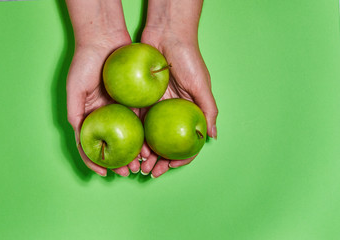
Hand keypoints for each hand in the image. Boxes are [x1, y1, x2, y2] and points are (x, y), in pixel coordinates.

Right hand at [67, 33, 142, 176]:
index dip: (96, 162)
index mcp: (90, 116)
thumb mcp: (75, 88)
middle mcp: (106, 116)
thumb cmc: (85, 63)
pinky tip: (151, 145)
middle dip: (120, 161)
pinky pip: (141, 121)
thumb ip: (74, 112)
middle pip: (113, 145)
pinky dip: (145, 135)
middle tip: (129, 172)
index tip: (105, 173)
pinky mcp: (136, 101)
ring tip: (142, 164)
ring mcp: (122, 110)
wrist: (105, 40)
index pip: (91, 145)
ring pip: (129, 137)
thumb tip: (79, 135)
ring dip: (135, 153)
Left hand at [139, 28, 217, 177]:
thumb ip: (208, 110)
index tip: (170, 166)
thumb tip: (211, 136)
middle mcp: (172, 112)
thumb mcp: (202, 85)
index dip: (181, 156)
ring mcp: (156, 107)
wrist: (166, 34)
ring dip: (145, 152)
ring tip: (138, 164)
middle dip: (159, 160)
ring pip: (150, 136)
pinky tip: (129, 146)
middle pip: (165, 143)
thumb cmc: (188, 58)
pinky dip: (134, 135)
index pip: (187, 141)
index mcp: (188, 111)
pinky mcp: (141, 99)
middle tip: (150, 172)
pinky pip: (137, 120)